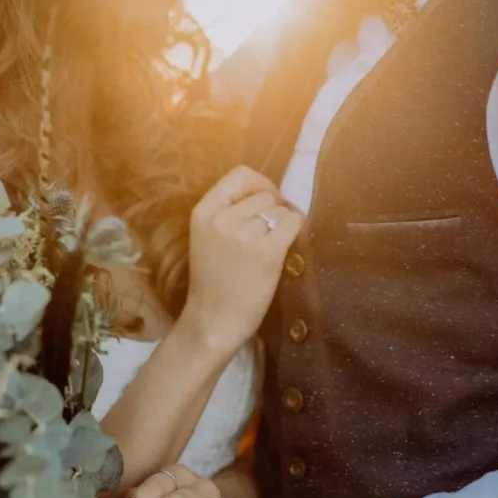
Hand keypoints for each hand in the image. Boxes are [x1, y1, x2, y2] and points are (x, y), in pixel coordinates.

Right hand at [180, 166, 303, 356]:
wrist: (213, 321)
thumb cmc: (213, 282)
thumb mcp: (207, 238)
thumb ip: (227, 212)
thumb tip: (269, 193)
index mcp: (203, 213)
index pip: (239, 175)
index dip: (259, 184)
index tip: (265, 201)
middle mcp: (222, 220)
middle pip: (264, 194)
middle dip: (273, 210)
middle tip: (268, 234)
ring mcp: (244, 235)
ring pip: (280, 210)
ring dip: (282, 225)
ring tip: (270, 247)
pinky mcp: (267, 252)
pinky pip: (293, 223)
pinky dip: (295, 231)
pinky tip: (285, 248)